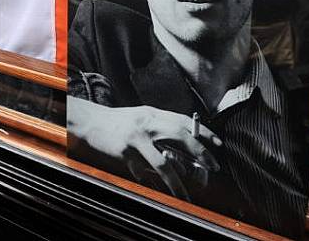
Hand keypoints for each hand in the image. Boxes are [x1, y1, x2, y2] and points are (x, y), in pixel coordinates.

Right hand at [67, 97, 221, 199]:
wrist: (90, 121)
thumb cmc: (119, 122)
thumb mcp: (142, 118)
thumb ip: (161, 127)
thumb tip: (184, 145)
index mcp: (154, 114)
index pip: (185, 122)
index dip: (204, 132)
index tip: (218, 144)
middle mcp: (148, 124)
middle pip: (181, 138)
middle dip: (201, 153)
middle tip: (213, 166)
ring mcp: (136, 139)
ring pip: (163, 163)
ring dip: (177, 181)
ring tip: (184, 194)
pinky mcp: (125, 153)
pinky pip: (142, 171)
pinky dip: (147, 179)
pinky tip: (151, 185)